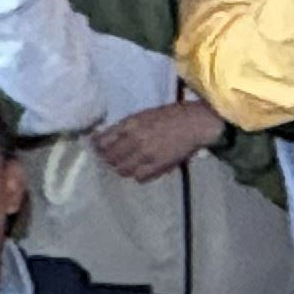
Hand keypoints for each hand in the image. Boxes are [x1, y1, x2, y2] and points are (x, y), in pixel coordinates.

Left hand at [91, 96, 226, 181]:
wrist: (196, 124)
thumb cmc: (171, 115)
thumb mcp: (144, 115)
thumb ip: (125, 127)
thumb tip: (105, 137)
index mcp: (131, 124)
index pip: (103, 141)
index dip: (97, 146)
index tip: (97, 147)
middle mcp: (135, 140)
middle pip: (110, 158)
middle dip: (108, 159)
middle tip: (111, 158)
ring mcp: (146, 155)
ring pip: (123, 170)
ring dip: (122, 168)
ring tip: (127, 164)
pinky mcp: (158, 167)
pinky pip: (139, 177)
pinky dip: (137, 175)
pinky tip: (141, 169)